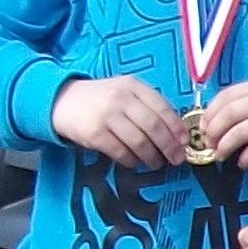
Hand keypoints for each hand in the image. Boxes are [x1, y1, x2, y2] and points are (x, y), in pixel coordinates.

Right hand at [51, 75, 188, 167]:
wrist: (63, 101)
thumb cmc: (102, 99)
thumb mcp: (125, 92)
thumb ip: (148, 106)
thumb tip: (176, 133)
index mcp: (133, 86)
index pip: (162, 108)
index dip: (177, 128)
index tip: (185, 142)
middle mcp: (121, 98)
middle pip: (154, 127)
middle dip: (169, 146)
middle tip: (176, 159)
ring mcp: (107, 116)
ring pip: (139, 142)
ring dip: (152, 157)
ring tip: (156, 163)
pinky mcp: (95, 133)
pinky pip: (121, 152)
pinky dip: (132, 161)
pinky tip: (136, 162)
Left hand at [196, 79, 247, 167]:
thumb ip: (246, 103)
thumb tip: (215, 122)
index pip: (225, 96)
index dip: (209, 113)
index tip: (203, 127)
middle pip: (227, 115)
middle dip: (213, 132)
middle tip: (209, 143)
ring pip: (237, 133)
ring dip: (224, 147)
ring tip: (221, 155)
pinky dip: (244, 159)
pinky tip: (242, 162)